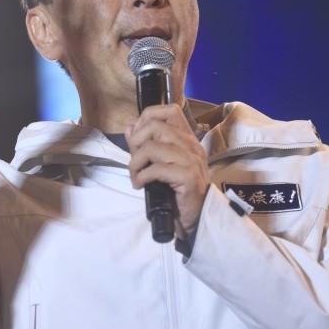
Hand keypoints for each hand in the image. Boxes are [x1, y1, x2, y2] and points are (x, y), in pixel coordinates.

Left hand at [125, 104, 210, 237]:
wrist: (197, 218)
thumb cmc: (179, 191)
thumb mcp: (162, 164)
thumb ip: (146, 145)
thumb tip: (130, 128)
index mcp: (187, 139)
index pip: (170, 111)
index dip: (148, 118)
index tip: (139, 138)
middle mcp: (191, 145)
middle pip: (154, 126)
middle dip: (136, 143)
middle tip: (135, 161)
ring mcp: (191, 160)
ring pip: (151, 147)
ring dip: (135, 163)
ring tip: (136, 176)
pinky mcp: (188, 177)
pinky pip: (156, 169)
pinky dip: (141, 176)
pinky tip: (140, 184)